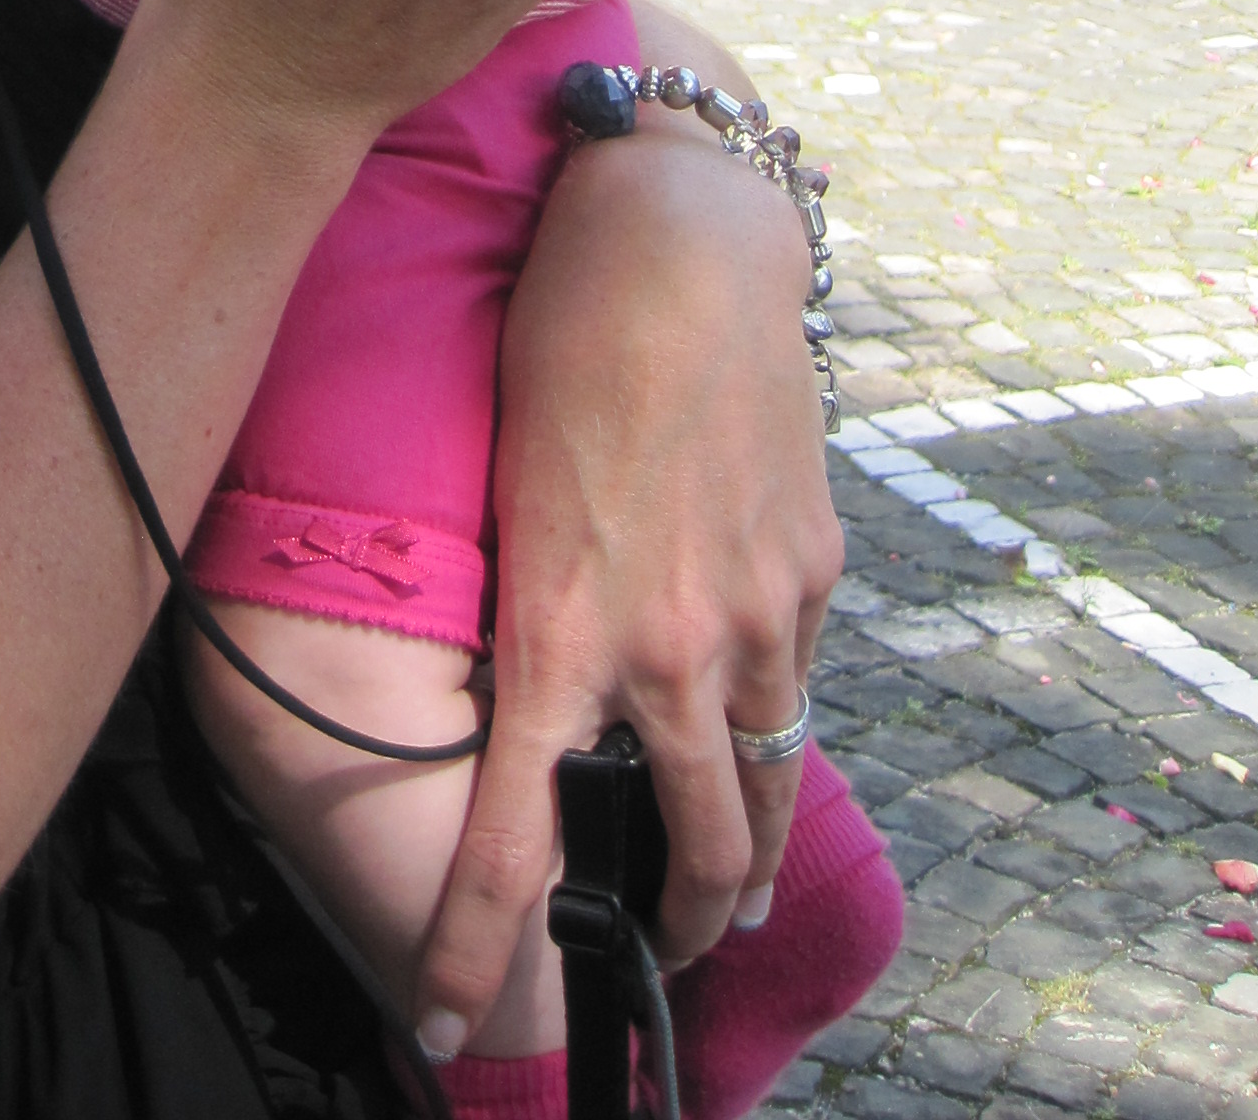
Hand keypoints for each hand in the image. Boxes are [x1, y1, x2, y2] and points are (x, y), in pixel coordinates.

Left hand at [416, 78, 841, 1042]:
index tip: (448, 1018)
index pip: (515, 842)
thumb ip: (528, 598)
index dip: (478, 948)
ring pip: (761, 784)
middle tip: (646, 959)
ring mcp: (757, 612)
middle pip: (686, 850)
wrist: (679, 238)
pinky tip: (757, 722)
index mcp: (562, 634)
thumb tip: (531, 680)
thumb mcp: (505, 482)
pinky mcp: (809, 564)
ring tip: (719, 892)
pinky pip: (794, 681)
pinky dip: (773, 721)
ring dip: (738, 851)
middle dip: (665, 925)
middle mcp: (669, 648)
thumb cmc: (558, 333)